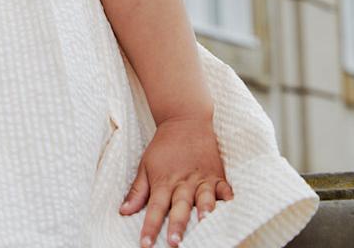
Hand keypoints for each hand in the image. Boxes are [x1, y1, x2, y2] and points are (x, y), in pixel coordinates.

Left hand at [119, 113, 232, 246]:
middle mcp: (183, 182)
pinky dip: (227, 197)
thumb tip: (124, 211)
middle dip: (178, 225)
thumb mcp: (146, 164)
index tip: (146, 244)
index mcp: (164, 181)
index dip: (150, 226)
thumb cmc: (164, 145)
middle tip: (175, 242)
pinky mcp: (216, 174)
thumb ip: (138, 190)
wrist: (185, 119)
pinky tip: (230, 206)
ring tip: (204, 222)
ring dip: (204, 210)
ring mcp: (202, 178)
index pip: (155, 207)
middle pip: (180, 206)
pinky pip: (224, 187)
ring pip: (204, 197)